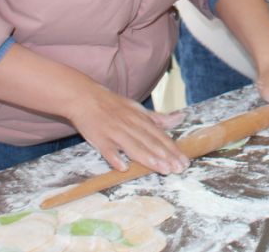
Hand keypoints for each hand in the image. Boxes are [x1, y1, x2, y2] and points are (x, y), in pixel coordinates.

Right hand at [64, 84, 187, 174]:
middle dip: (166, 156)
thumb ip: (158, 118)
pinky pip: (108, 150)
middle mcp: (130, 125)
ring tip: (161, 169)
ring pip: (133, 146)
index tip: (184, 161)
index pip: (160, 136)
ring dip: (148, 158)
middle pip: (150, 142)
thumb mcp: (137, 109)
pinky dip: (115, 158)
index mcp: (140, 119)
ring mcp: (114, 132)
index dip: (173, 149)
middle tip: (178, 169)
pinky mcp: (99, 139)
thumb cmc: (113, 105)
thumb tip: (181, 118)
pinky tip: (123, 168)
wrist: (84, 98)